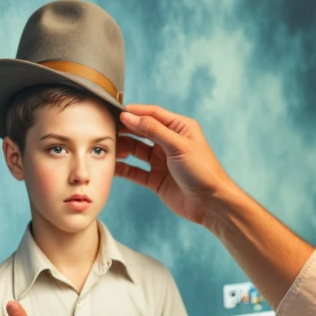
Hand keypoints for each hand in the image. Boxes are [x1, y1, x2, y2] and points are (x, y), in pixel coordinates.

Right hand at [117, 105, 235, 226]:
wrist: (210, 203)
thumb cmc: (202, 170)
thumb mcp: (177, 145)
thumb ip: (152, 129)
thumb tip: (129, 116)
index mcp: (179, 128)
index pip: (152, 114)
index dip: (134, 112)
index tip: (115, 111)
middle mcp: (169, 142)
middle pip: (141, 131)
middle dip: (124, 130)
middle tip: (105, 129)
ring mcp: (161, 161)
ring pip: (136, 151)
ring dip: (122, 149)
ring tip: (106, 148)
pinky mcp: (156, 179)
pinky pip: (135, 171)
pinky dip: (123, 169)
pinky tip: (111, 167)